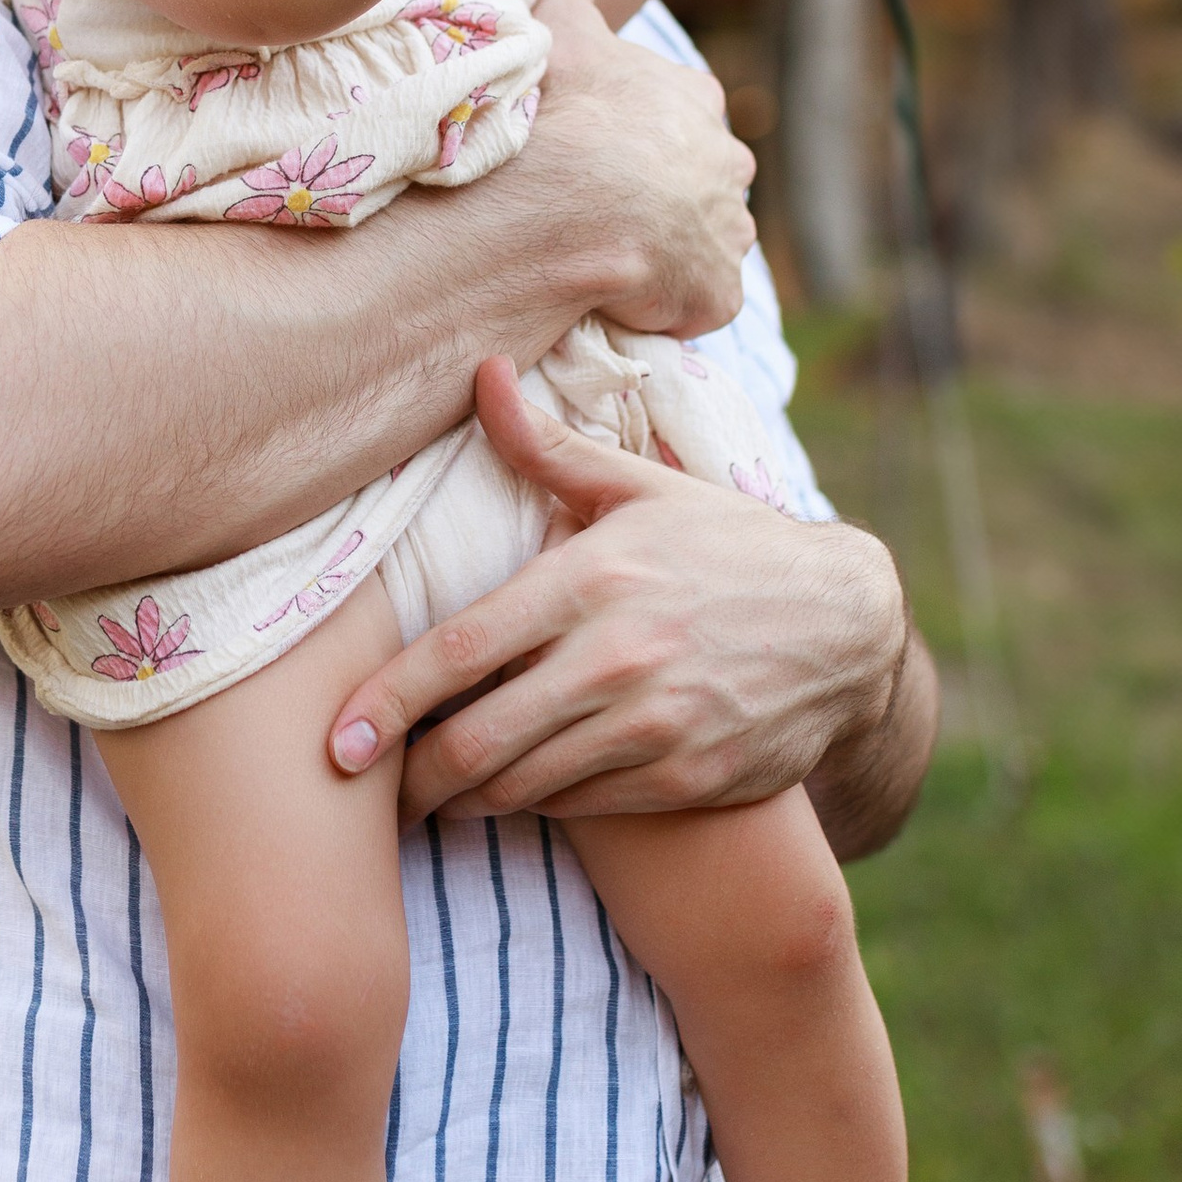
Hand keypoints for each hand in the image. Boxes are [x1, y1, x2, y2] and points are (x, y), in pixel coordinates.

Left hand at [329, 357, 911, 825]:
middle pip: (477, 739)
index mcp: (592, 579)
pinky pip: (579, 807)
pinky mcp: (684, 779)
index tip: (335, 739)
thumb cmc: (727, 548)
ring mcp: (654, 726)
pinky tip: (507, 793)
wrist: (846, 628)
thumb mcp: (643, 490)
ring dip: (460, 797)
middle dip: (408, 774)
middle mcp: (617, 658)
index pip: (461, 650)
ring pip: (522, 785)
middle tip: (364, 785)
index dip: (387, 701)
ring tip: (423, 796)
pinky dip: (531, 805)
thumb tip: (481, 374)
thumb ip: (548, 449)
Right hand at [523, 0, 752, 338]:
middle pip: (702, 183)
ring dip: (666, 254)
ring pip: (702, 245)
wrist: (576, 204)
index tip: (601, 150)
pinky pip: (695, 306)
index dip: (643, 136)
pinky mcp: (716, 297)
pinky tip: (622, 301)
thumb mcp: (560, 33)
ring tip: (606, 259)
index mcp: (697, 103)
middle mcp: (729, 166)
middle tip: (601, 212)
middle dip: (665, 198)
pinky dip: (666, 308)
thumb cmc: (568, 114)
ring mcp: (727, 236)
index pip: (684, 117)